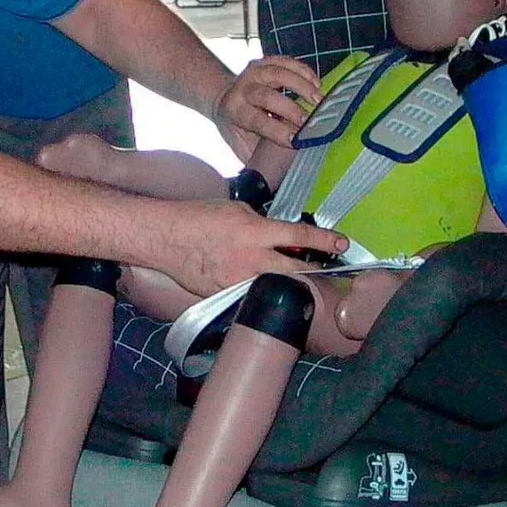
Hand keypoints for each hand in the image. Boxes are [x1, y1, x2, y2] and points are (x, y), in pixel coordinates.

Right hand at [155, 199, 346, 294]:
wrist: (164, 237)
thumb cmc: (197, 217)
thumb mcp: (236, 211)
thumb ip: (261, 224)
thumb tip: (279, 235)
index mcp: (255, 233)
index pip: (299, 236)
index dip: (325, 240)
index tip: (342, 243)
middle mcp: (251, 260)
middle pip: (296, 270)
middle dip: (315, 270)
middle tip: (327, 269)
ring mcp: (238, 282)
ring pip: (276, 286)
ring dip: (286, 282)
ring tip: (291, 276)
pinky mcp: (225, 295)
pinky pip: (250, 294)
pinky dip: (259, 289)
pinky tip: (259, 285)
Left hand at [210, 55, 322, 161]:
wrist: (222, 99)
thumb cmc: (237, 129)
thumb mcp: (241, 146)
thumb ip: (257, 158)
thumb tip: (273, 181)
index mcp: (234, 112)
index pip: (255, 120)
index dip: (276, 130)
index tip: (296, 140)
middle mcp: (241, 89)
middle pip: (266, 95)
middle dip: (290, 108)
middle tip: (312, 120)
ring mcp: (252, 72)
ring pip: (276, 72)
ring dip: (300, 84)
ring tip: (320, 98)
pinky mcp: (264, 61)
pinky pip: (284, 60)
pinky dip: (302, 69)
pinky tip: (316, 82)